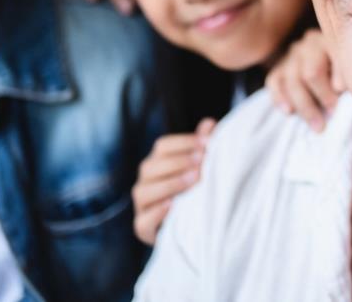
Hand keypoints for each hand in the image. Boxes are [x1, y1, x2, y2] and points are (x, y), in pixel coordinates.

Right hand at [131, 119, 214, 244]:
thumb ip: (202, 146)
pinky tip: (173, 205)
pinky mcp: (143, 228)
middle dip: (178, 162)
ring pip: (143, 192)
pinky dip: (156, 214)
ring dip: (169, 184)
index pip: (162, 145)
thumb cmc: (194, 190)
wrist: (190, 228)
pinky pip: (143, 222)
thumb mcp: (200, 167)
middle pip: (151, 166)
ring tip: (193, 180)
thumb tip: (210, 123)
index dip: (184, 142)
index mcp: (157, 162)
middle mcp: (145, 181)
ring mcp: (141, 205)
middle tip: (202, 161)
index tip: (207, 144)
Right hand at [266, 28, 343, 132]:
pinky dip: (280, 98)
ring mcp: (292, 55)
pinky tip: (289, 112)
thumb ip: (349, 77)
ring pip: (293, 81)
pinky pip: (274, 82)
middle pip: (310, 73)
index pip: (334, 56)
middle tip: (332, 115)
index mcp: (332, 40)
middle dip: (322, 97)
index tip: (342, 94)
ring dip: (305, 106)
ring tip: (318, 126)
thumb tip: (339, 88)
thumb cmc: (345, 75)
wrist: (326, 72)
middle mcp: (310, 44)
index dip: (338, 76)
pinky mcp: (278, 68)